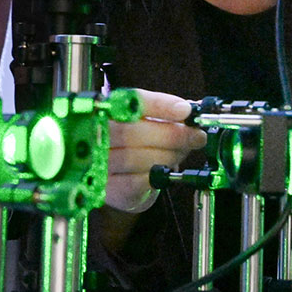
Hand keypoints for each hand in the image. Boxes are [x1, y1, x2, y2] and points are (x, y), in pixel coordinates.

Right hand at [104, 88, 207, 213]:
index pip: (130, 102)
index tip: (185, 110)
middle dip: (171, 135)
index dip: (160, 105)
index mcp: (106, 109)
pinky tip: (163, 171)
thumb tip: (191, 115)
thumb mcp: (151, 123)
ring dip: (167, 156)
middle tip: (195, 137)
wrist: (123, 179)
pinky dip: (155, 176)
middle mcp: (95, 134)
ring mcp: (98, 164)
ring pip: (134, 158)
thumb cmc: (137, 145)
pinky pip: (134, 183)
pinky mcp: (107, 189)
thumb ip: (168, 117)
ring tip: (180, 154)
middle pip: (131, 132)